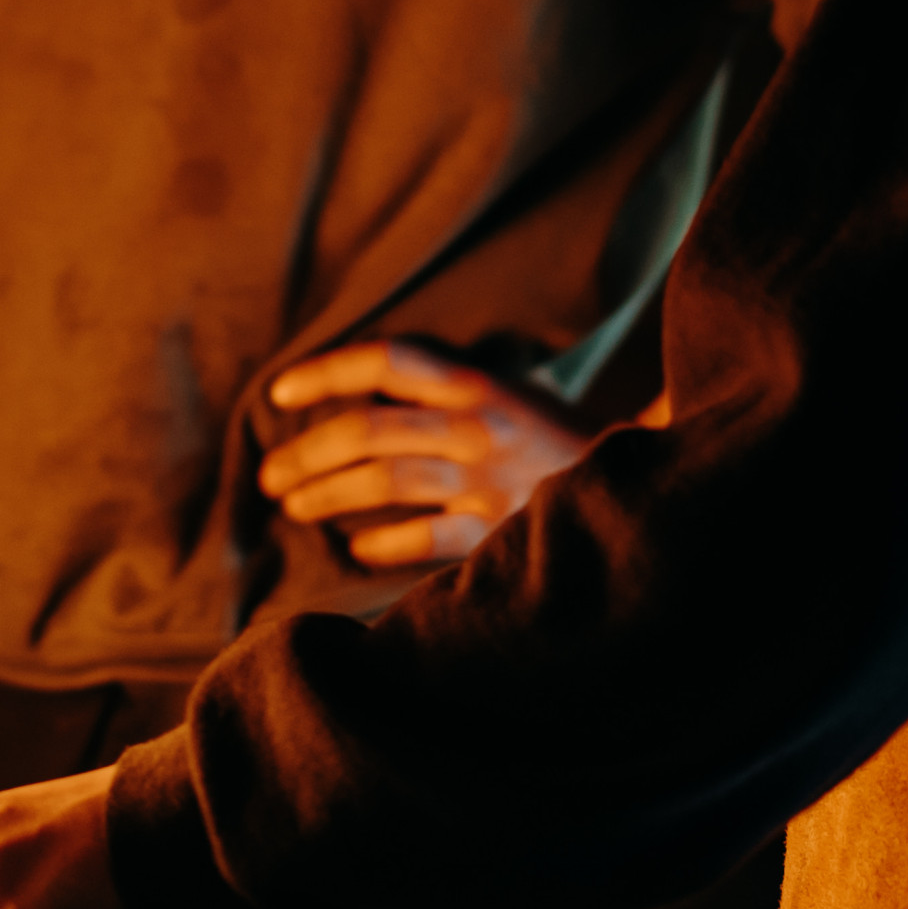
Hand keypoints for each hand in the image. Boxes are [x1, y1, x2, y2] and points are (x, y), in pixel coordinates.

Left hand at [259, 340, 592, 568]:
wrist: (636, 488)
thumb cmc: (553, 440)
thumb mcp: (507, 394)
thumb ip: (442, 394)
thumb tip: (352, 400)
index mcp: (478, 384)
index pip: (386, 362)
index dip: (326, 372)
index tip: (279, 394)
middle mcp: (479, 427)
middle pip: (369, 431)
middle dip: (307, 453)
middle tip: (271, 474)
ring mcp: (488, 482)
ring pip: (384, 482)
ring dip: (327, 495)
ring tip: (293, 505)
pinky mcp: (499, 533)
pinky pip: (424, 538)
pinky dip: (382, 543)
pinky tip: (356, 547)